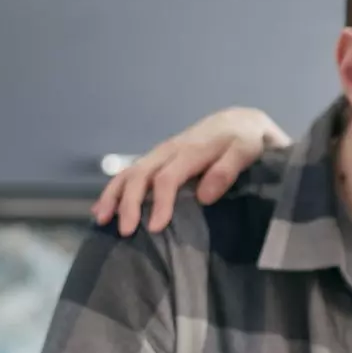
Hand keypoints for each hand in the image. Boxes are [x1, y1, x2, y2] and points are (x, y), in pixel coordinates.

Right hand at [93, 107, 288, 236]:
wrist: (241, 122)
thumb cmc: (249, 140)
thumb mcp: (248, 150)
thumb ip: (227, 170)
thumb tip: (204, 197)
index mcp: (192, 150)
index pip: (168, 178)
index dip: (159, 203)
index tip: (154, 228)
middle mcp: (170, 150)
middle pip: (141, 175)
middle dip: (128, 202)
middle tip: (125, 231)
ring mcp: (162, 154)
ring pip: (130, 172)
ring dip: (113, 195)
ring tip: (102, 220)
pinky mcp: (160, 158)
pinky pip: (132, 172)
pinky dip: (115, 190)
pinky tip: (103, 208)